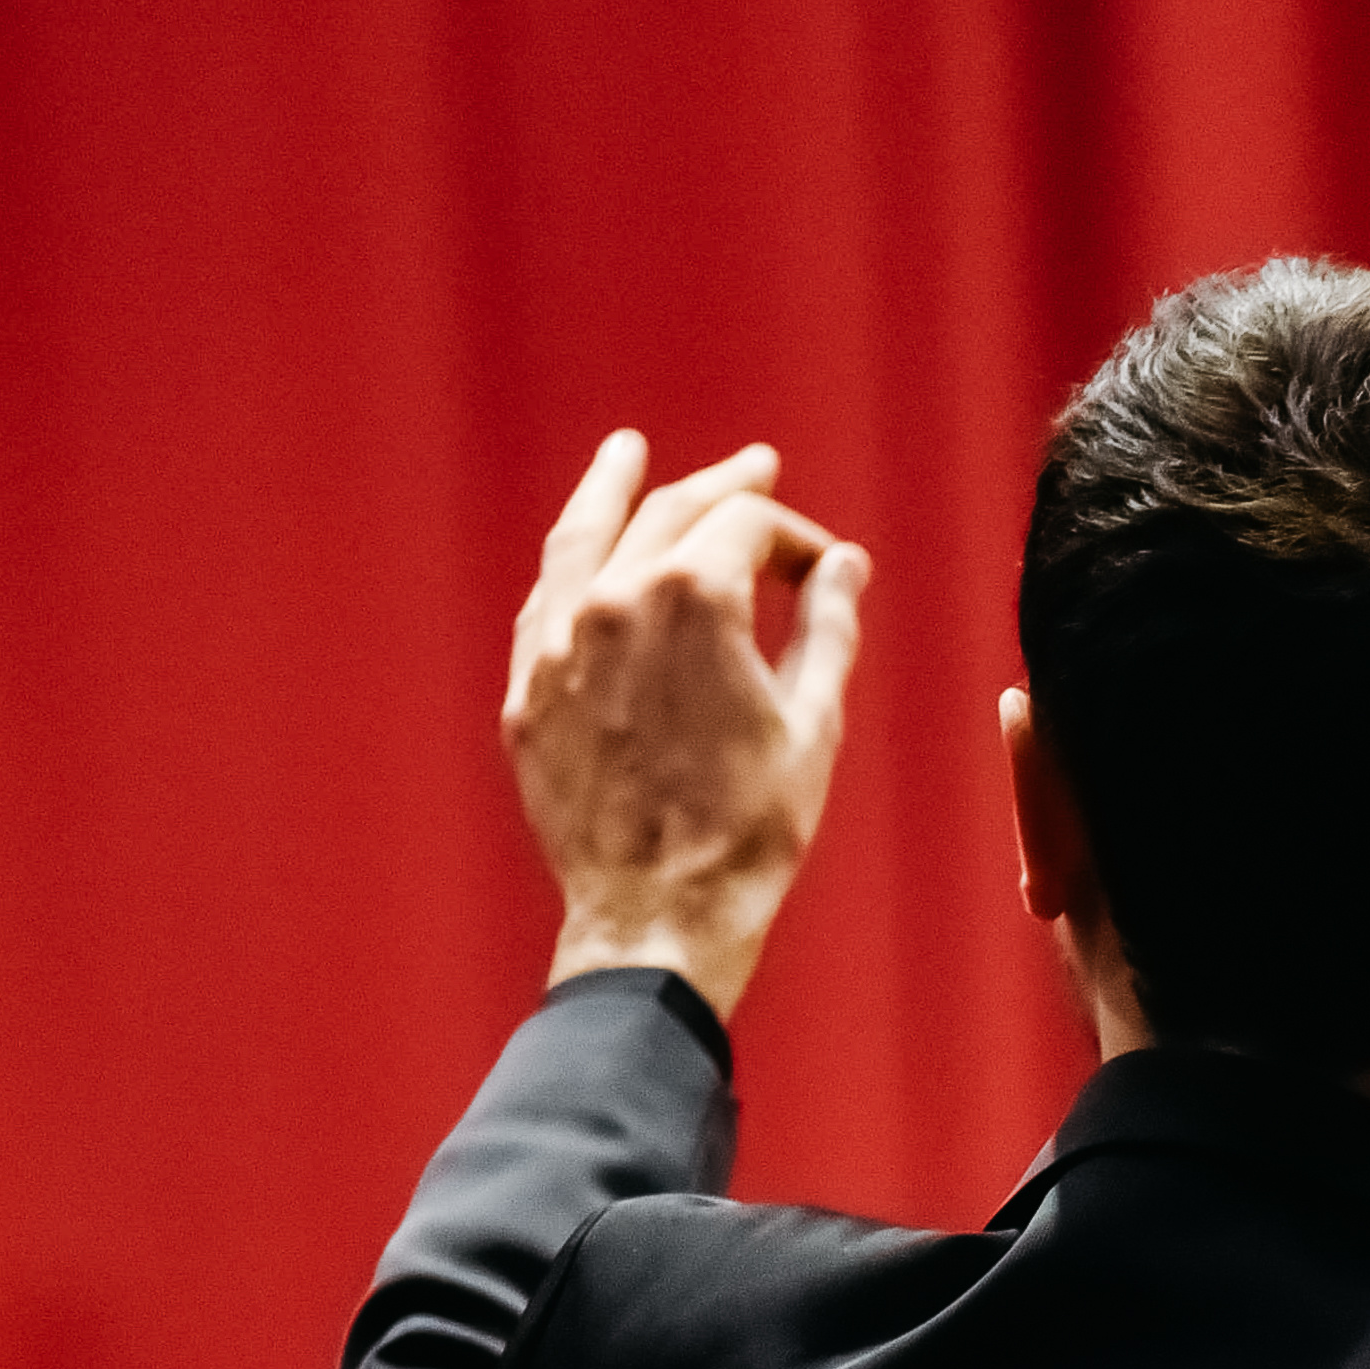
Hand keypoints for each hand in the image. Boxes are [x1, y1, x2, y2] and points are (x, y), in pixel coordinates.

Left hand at [509, 432, 864, 1019]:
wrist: (659, 915)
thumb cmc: (750, 829)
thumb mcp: (814, 722)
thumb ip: (828, 626)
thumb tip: (841, 566)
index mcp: (694, 594)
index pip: (747, 525)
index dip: (795, 539)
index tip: (824, 571)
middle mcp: (615, 598)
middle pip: (668, 512)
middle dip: (722, 489)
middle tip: (756, 468)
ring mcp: (559, 643)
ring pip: (583, 540)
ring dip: (612, 490)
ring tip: (626, 453)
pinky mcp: (528, 693)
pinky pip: (545, 604)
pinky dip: (572, 569)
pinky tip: (584, 556)